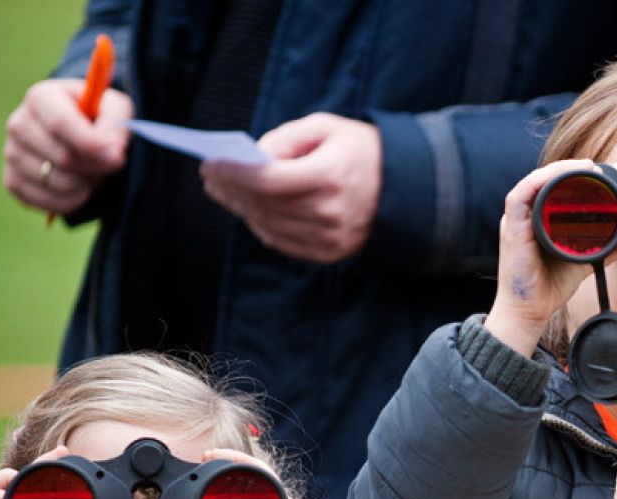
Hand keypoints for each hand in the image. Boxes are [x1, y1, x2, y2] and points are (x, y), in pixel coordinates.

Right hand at [2, 79, 131, 215]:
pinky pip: (47, 202)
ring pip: (56, 183)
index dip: (91, 144)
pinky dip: (74, 201)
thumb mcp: (115, 108)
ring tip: (95, 172)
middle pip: (62, 157)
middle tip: (111, 164)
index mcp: (40, 97)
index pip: (60, 123)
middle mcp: (18, 124)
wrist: (80, 133)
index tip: (116, 157)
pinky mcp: (13, 181)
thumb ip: (116, 123)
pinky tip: (83, 188)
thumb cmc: (98, 116)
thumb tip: (110, 151)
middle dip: (96, 167)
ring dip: (87, 184)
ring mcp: (11, 154)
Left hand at [179, 449, 324, 498]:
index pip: (242, 488)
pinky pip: (272, 485)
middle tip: (206, 456)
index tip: (203, 464)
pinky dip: (255, 471)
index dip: (225, 473)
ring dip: (238, 461)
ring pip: (260, 475)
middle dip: (229, 461)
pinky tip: (241, 465)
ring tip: (216, 455)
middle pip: (250, 476)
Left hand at [201, 112, 381, 263]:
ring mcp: (331, 237)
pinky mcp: (331, 252)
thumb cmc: (361, 150)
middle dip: (231, 189)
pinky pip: (283, 242)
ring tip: (223, 191)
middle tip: (210, 176)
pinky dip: (261, 226)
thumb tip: (252, 158)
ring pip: (269, 225)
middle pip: (264, 204)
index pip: (268, 180)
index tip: (210, 164)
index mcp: (330, 176)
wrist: (407, 187)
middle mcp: (330, 212)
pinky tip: (249, 210)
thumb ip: (285, 138)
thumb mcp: (326, 128)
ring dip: (241, 208)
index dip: (234, 173)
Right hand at [482, 159, 608, 355]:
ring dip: (557, 170)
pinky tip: (553, 178)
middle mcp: (526, 216)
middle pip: (544, 180)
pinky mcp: (511, 229)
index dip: (571, 174)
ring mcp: (516, 221)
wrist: (530, 311)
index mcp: (538, 220)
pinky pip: (518, 197)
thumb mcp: (581, 263)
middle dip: (568, 168)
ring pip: (532, 182)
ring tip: (581, 167)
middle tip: (594, 167)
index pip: (552, 187)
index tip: (596, 172)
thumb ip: (601, 251)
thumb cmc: (547, 288)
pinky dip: (536, 183)